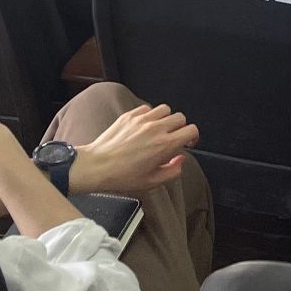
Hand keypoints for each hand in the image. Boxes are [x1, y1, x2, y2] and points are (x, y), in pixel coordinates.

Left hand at [68, 103, 198, 195]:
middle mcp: (155, 128)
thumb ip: (172, 171)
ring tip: (159, 130)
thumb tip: (180, 161)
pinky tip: (143, 127)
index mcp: (164, 145)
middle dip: (180, 128)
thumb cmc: (121, 176)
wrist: (97, 166)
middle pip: (180, 117)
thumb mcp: (151, 182)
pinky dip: (149, 115)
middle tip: (173, 138)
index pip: (191, 130)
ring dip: (166, 119)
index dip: (193, 137)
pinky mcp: (130, 115)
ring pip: (165, 109)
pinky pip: (147, 108)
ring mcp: (142, 120)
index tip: (187, 142)